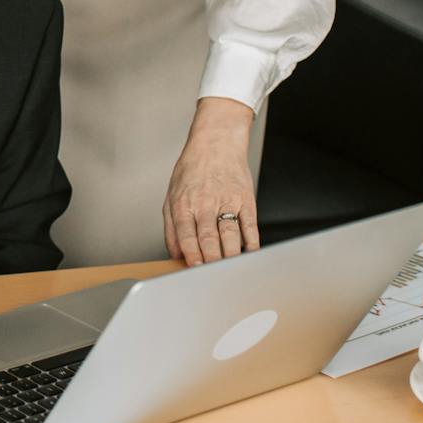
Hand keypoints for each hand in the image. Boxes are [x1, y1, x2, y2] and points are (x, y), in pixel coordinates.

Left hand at [163, 97, 259, 266]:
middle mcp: (205, 202)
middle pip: (209, 239)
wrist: (216, 143)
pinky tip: (249, 255)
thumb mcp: (172, 194)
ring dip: (230, 256)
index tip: (194, 271)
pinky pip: (250, 226)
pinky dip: (251, 244)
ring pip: (230, 235)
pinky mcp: (246, 200)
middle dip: (211, 262)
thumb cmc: (192, 170)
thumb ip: (171, 227)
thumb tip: (175, 254)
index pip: (186, 235)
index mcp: (184, 203)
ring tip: (229, 272)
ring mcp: (227, 201)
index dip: (191, 256)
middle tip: (212, 278)